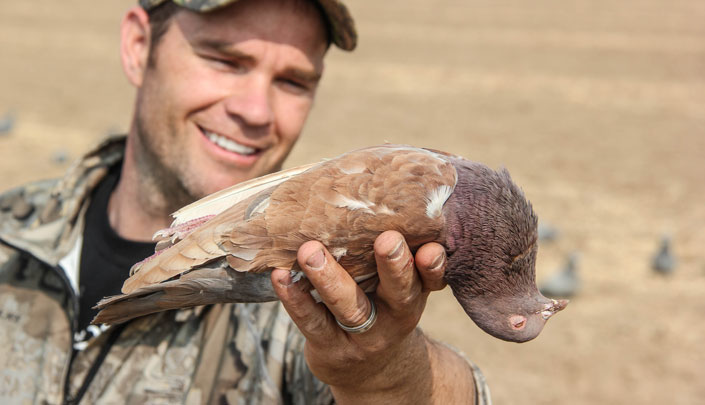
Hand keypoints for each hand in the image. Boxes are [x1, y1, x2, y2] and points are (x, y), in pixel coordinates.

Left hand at [270, 230, 447, 401]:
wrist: (370, 372)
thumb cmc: (384, 310)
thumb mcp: (403, 289)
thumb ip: (403, 257)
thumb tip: (398, 205)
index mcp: (415, 296)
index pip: (430, 280)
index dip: (434, 266)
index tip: (431, 249)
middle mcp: (394, 317)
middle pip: (399, 293)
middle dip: (395, 267)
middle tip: (387, 239)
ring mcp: (362, 336)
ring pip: (348, 306)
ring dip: (329, 278)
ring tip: (310, 251)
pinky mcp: (329, 346)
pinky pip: (311, 321)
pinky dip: (295, 298)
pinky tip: (280, 275)